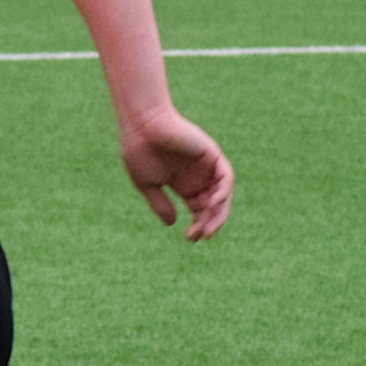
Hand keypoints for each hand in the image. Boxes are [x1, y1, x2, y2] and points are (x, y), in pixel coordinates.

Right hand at [119, 105, 232, 239]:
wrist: (141, 127)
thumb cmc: (139, 152)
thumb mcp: (148, 185)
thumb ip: (160, 204)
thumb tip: (173, 223)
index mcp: (182, 185)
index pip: (198, 210)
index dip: (198, 225)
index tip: (190, 238)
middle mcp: (197, 177)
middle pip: (212, 206)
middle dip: (209, 223)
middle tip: (200, 236)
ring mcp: (206, 167)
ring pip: (222, 194)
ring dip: (218, 213)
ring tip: (207, 227)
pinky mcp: (212, 155)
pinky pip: (226, 177)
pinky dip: (224, 191)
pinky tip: (213, 204)